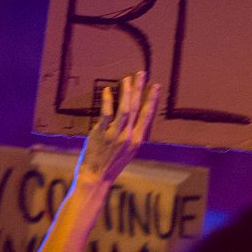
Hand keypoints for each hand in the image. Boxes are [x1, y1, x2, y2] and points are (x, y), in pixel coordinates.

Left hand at [74, 71, 159, 193]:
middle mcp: (129, 136)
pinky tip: (109, 90)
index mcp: (138, 140)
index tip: (155, 86)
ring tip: (127, 79)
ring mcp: (116, 135)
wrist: (96, 177)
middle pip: (137, 107)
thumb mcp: (128, 151)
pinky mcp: (102, 134)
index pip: (147, 115)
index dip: (152, 99)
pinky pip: (107, 113)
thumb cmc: (110, 164)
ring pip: (125, 108)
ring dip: (127, 91)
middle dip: (140, 89)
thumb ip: (132, 135)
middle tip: (141, 74)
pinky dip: (109, 100)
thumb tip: (134, 119)